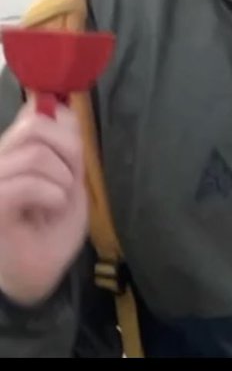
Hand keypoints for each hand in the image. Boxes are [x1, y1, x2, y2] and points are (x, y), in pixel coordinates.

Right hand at [0, 104, 87, 306]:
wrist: (39, 276)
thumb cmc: (51, 230)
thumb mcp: (69, 177)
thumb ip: (65, 141)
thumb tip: (60, 105)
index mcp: (11, 151)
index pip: (33, 112)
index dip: (62, 129)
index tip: (70, 160)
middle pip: (35, 124)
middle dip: (67, 153)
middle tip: (66, 184)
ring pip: (34, 154)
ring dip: (60, 181)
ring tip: (56, 202)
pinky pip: (25, 184)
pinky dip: (51, 196)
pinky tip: (50, 211)